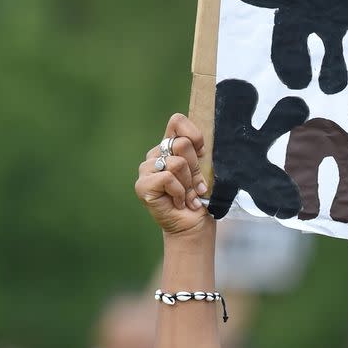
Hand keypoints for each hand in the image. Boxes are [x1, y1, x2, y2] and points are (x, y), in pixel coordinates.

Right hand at [135, 113, 209, 234]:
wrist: (194, 226)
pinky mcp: (142, 185)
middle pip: (182, 144)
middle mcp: (155, 154)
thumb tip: (200, 144)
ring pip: (177, 163)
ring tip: (187, 197)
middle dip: (195, 169)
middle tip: (195, 187)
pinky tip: (178, 202)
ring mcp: (146, 169)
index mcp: (170, 146)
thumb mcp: (204, 171)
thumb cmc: (199, 199)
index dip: (194, 136)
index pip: (177, 121)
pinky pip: (168, 178)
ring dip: (188, 184)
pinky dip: (180, 193)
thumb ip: (199, 153)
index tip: (202, 155)